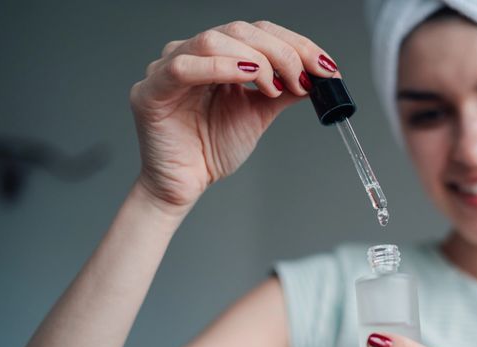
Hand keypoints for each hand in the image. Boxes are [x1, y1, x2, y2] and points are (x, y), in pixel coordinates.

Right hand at [129, 20, 338, 212]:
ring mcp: (167, 68)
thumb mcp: (258, 114)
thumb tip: (317, 76)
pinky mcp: (151, 91)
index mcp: (215, 56)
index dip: (294, 44)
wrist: (184, 185)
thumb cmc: (211, 149)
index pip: (257, 33)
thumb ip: (283, 91)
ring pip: (214, 40)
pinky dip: (221, 67)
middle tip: (307, 77)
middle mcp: (191, 54)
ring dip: (256, 59)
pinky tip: (250, 77)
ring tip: (277, 85)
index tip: (325, 66)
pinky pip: (184, 68)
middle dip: (282, 52)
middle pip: (239, 31)